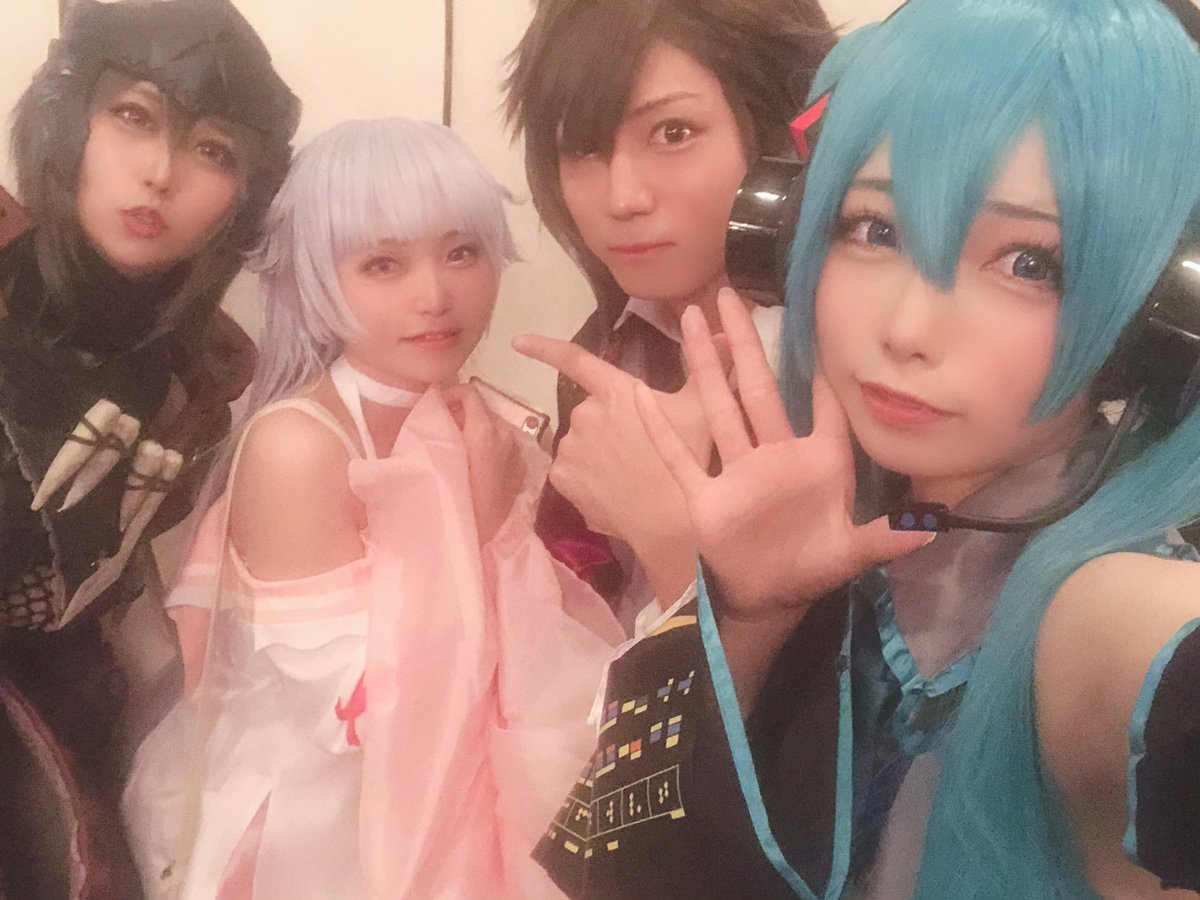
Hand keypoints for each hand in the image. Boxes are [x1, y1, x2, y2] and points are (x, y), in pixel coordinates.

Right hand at [442, 384, 525, 544]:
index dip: (450, 393)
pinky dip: (491, 448)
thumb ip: (436, 430)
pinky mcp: (522, 469)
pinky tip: (477, 467)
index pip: (470, 392)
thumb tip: (433, 411)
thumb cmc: (452, 502)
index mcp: (485, 431)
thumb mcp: (435, 462)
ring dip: (476, 432)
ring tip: (457, 450)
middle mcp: (506, 436)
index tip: (437, 407)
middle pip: (482, 410)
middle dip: (462, 414)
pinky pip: (504, 447)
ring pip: (494, 428)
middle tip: (441, 430)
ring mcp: (518, 452)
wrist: (479, 540)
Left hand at [513, 332, 723, 600]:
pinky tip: (612, 490)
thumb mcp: (703, 411)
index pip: (575, 360)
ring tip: (630, 475)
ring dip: (597, 453)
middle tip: (639, 449)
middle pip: (591, 412)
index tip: (518, 342)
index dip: (545, 348)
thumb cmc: (691, 460)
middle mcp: (585, 413)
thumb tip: (728, 334)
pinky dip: (587, 478)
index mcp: (616, 391)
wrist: (670, 522)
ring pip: (581, 444)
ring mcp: (570, 447)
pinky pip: (571, 471)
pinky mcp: (562, 478)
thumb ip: (709, 368)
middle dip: (609, 425)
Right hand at [636, 290, 932, 624]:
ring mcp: (737, 469)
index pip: (823, 406)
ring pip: (718, 406)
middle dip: (743, 341)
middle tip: (728, 293)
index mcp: (817, 460)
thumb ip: (888, 535)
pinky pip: (681, 456)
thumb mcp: (854, 552)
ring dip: (703, 365)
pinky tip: (641, 395)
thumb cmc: (812, 568)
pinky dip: (661, 429)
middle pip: (757, 387)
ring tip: (689, 318)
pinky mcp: (706, 493)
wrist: (765, 599)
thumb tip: (935, 527)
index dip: (820, 370)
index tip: (811, 324)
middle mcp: (775, 453)